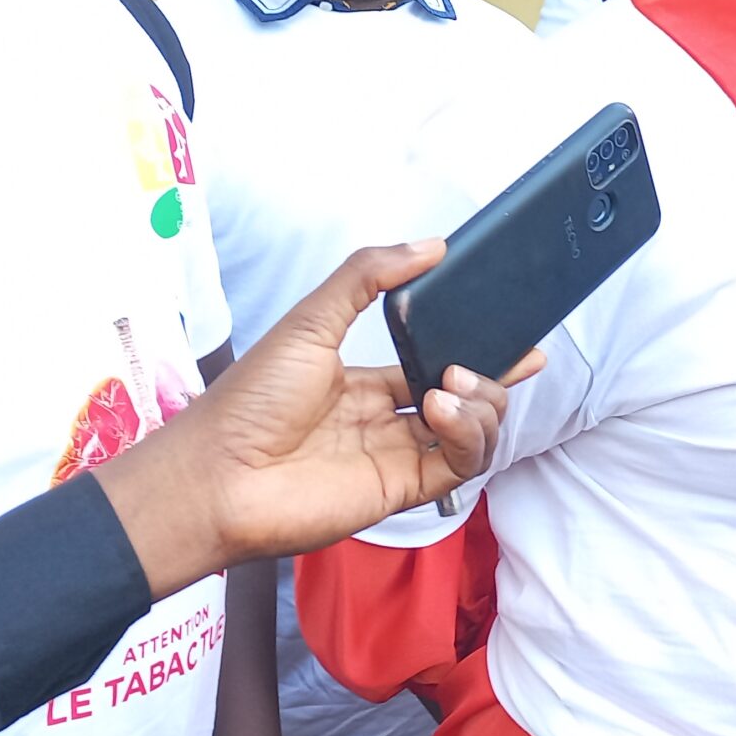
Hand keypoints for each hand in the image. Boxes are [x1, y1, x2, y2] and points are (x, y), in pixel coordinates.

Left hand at [97, 241, 544, 595]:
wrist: (217, 474)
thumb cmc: (250, 399)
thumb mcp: (310, 321)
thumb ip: (366, 277)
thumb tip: (430, 245)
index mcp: (363, 382)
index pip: (436, 362)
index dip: (479, 351)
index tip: (518, 338)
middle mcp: (385, 421)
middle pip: (465, 399)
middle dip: (492, 377)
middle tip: (489, 359)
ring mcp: (396, 457)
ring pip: (474, 432)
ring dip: (483, 404)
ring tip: (452, 385)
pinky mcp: (402, 491)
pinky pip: (460, 465)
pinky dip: (468, 435)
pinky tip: (442, 410)